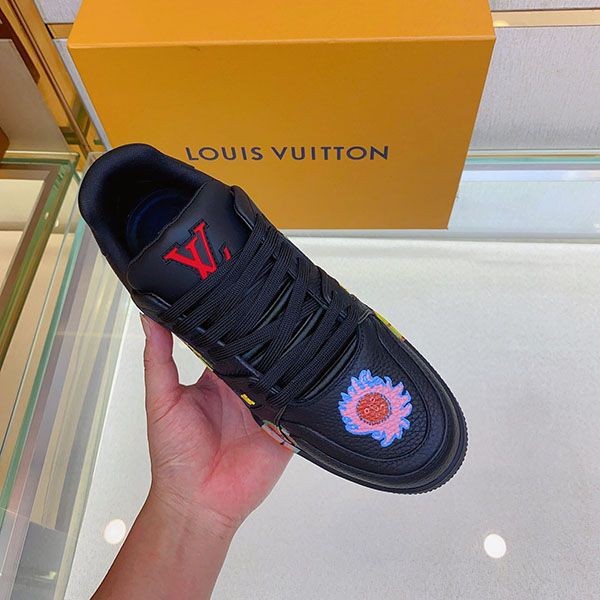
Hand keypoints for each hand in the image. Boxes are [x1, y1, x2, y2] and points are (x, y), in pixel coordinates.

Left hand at [140, 315, 291, 535]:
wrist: (197, 503)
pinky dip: (306, 394)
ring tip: (300, 341)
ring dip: (291, 364)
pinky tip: (311, 377)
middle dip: (271, 340)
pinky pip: (300, 406)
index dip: (238, 322)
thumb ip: (159, 360)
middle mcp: (243, 392)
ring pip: (284, 377)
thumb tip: (150, 318)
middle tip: (282, 313)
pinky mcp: (283, 429)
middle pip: (262, 357)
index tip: (246, 295)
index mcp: (217, 382)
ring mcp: (265, 410)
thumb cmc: (174, 457)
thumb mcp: (161, 401)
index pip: (232, 343)